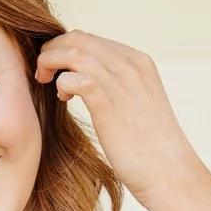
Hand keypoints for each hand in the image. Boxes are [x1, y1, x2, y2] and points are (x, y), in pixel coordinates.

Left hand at [34, 32, 199, 207]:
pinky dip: (61, 83)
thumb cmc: (151, 144)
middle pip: (78, 39)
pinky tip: (63, 99)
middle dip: (52, 51)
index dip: (65, 49)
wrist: (169, 171)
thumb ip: (118, 85)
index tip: (55, 70)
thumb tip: (87, 80)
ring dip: (50, 64)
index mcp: (139, 62)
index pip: (91, 39)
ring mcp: (122, 83)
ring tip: (44, 82)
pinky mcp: (109, 104)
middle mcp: (132, 66)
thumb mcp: (139, 102)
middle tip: (42, 74)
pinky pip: (74, 77)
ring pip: (73, 53)